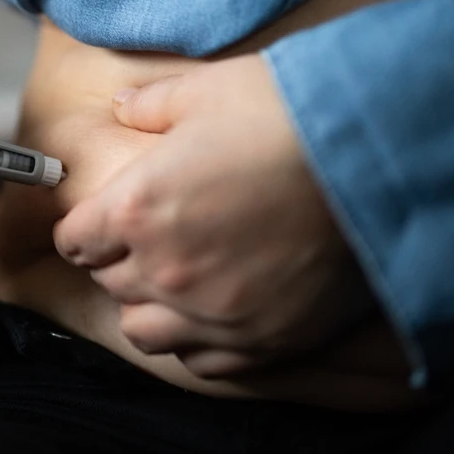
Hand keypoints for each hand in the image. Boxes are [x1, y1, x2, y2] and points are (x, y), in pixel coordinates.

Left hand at [53, 54, 375, 378]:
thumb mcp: (206, 91)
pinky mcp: (264, 340)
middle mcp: (165, 270)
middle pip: (109, 283)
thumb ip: (152, 106)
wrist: (378, 157)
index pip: (75, 240)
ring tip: (174, 281)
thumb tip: (125, 107)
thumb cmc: (287, 116)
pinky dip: (194, 341)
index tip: (100, 220)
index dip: (86, 227)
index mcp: (136, 209)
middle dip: (118, 260)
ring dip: (147, 306)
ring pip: (145, 332)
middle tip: (146, 239)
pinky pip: (203, 363)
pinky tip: (211, 313)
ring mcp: (214, 313)